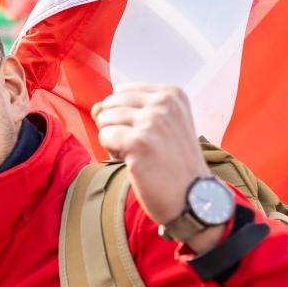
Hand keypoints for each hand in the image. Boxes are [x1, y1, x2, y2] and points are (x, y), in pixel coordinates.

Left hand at [91, 84, 224, 253]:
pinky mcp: (139, 141)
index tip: (147, 134)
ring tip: (139, 155)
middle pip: (110, 103)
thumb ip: (124, 111)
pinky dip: (112, 152)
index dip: (123, 115)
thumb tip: (95, 107)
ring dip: (113, 140)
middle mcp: (164, 102)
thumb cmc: (171, 163)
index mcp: (172, 94)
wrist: (192, 195)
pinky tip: (134, 162)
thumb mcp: (155, 127)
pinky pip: (105, 136)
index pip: (122, 90)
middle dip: (115, 126)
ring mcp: (153, 121)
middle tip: (141, 147)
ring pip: (104, 119)